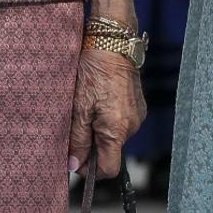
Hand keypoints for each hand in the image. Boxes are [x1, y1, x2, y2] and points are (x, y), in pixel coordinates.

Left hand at [67, 48, 145, 179]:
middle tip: (78, 122)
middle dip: (93, 144)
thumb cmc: (93, 72)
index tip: (76, 158)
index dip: (91, 169)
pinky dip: (110, 115)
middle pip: (111, 150)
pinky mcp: (138, 105)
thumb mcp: (79, 107)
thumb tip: (74, 165)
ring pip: (115, 134)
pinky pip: (122, 120)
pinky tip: (100, 97)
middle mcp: (132, 126)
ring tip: (89, 104)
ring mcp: (137, 115)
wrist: (112, 43)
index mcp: (117, 131)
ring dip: (101, 128)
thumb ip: (78, 139)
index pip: (109, 169)